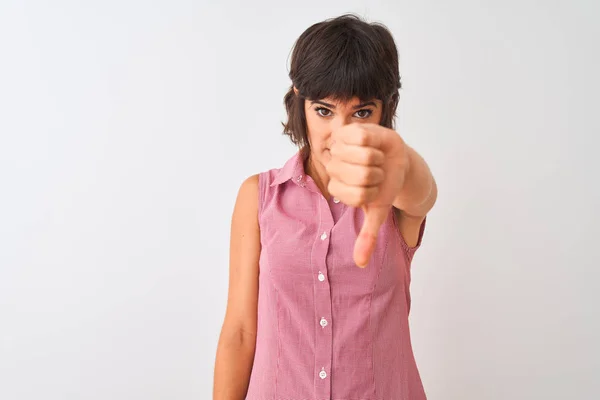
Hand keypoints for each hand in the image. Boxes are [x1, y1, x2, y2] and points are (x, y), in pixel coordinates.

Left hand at [326, 123, 408, 267]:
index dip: (374, 192)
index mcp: (336, 188)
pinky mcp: (346, 130)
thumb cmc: (384, 185)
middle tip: (377, 171)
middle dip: (378, 175)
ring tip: (376, 158)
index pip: (359, 196)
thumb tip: (361, 264)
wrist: (395, 159)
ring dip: (378, 158)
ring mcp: (338, 148)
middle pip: (363, 176)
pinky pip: (362, 138)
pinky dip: (375, 141)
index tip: (374, 188)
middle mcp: (333, 168)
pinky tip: (373, 143)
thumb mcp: (377, 210)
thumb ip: (367, 236)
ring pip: (365, 157)